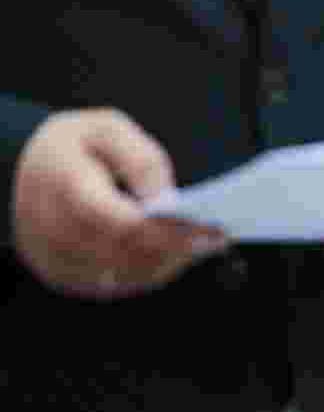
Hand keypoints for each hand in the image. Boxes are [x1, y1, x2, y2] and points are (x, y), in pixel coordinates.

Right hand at [11, 108, 227, 298]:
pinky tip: (174, 254)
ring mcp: (56, 257)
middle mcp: (54, 229)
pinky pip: (114, 284)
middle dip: (177, 247)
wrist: (19, 170)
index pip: (121, 222)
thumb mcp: (106, 127)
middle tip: (216, 238)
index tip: (209, 229)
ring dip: (168, 262)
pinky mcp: (63, 274)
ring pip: (124, 274)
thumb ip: (140, 158)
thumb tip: (166, 197)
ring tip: (202, 245)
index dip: (169, 231)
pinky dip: (149, 270)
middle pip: (128, 252)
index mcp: (66, 185)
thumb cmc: (72, 146)